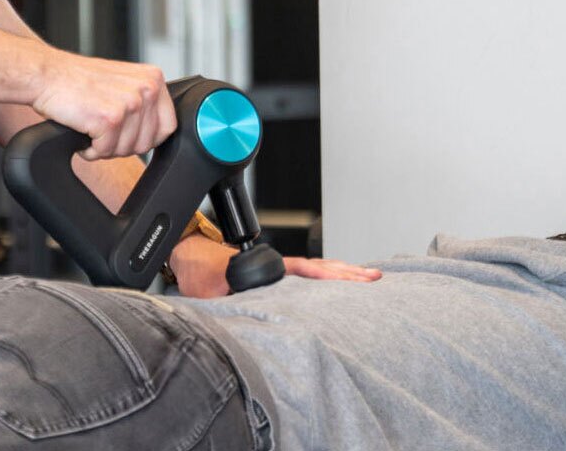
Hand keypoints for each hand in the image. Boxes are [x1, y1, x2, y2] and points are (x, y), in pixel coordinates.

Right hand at [29, 46, 175, 160]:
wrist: (47, 75)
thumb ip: (144, 100)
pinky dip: (90, 150)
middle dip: (123, 145)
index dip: (147, 138)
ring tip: (91, 128)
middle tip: (103, 131)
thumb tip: (156, 129)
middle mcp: (146, 89)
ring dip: (105, 148)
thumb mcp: (123, 82)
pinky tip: (83, 132)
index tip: (129, 136)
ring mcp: (130, 104)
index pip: (168, 126)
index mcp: (153, 78)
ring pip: (126, 150)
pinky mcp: (110, 119)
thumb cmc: (78, 80)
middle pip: (147, 143)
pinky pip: (105, 151)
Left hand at [171, 236, 382, 298]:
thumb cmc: (201, 270)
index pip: (307, 270)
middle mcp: (278, 265)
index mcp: (269, 266)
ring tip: (369, 277)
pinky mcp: (276, 274)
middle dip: (349, 273)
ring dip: (343, 273)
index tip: (353, 280)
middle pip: (321, 267)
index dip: (331, 275)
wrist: (190, 256)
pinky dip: (328, 275)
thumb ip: (228, 299)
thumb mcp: (212, 289)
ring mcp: (279, 268)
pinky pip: (309, 274)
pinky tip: (340, 281)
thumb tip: (240, 309)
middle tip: (375, 278)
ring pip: (318, 269)